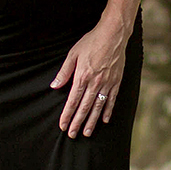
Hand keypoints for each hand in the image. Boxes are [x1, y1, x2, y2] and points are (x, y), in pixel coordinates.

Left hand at [50, 21, 128, 137]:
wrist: (113, 34)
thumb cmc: (91, 42)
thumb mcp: (73, 54)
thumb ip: (64, 72)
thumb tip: (54, 86)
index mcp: (82, 76)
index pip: (72, 101)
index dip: (67, 115)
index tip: (63, 125)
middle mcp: (95, 83)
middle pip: (84, 108)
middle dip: (77, 123)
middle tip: (72, 135)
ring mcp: (107, 83)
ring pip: (98, 107)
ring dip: (91, 122)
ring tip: (87, 133)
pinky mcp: (116, 82)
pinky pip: (112, 100)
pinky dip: (108, 111)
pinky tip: (104, 120)